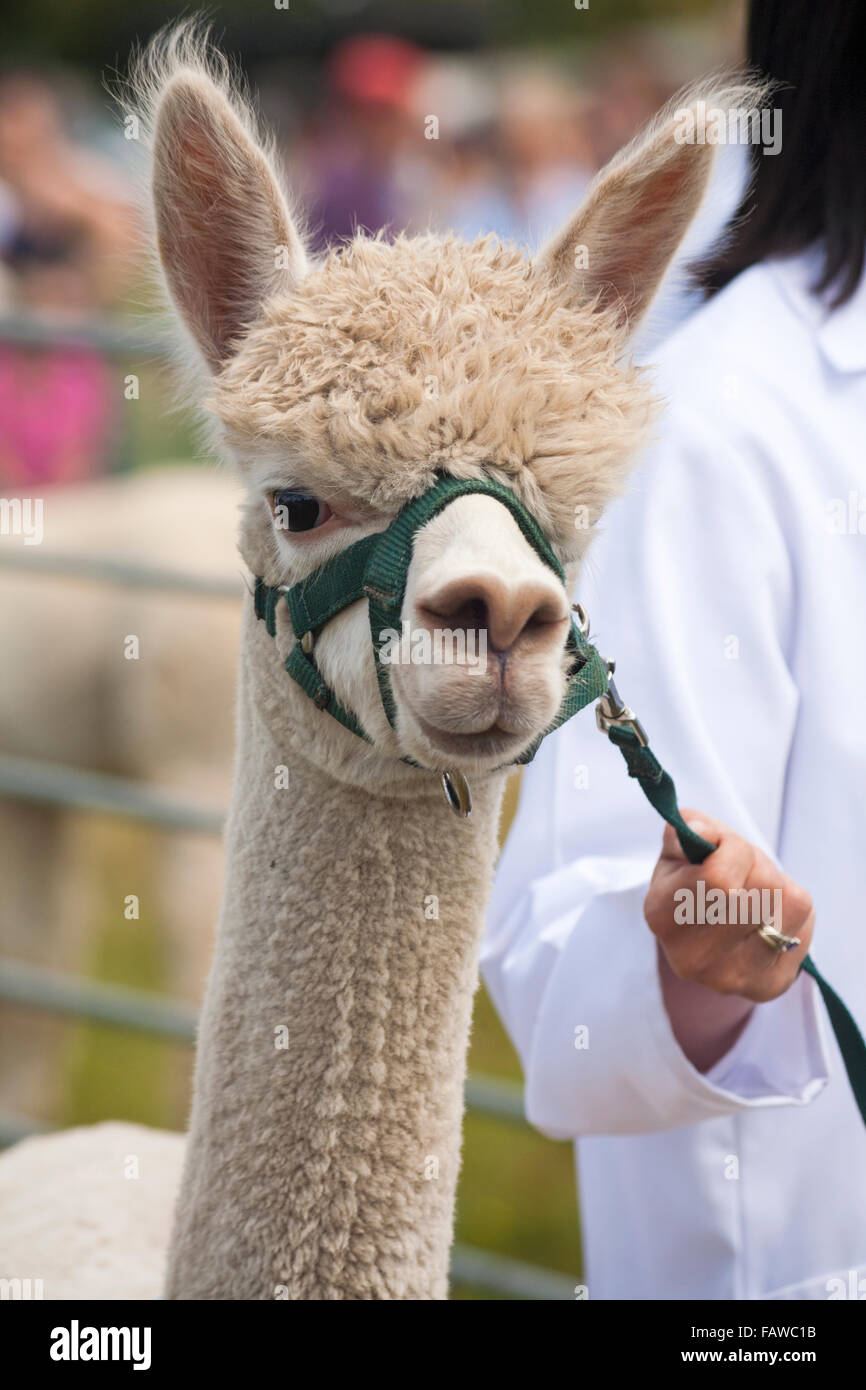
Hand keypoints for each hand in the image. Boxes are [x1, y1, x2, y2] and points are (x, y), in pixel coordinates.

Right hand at [645, 811, 814, 1004]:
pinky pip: (803, 925)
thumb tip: (702, 832)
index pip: (720, 877)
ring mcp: (731, 978)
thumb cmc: (695, 880)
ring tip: (756, 893)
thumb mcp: (680, 847)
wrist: (708, 935)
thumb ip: (687, 829)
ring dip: (778, 884)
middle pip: (762, 886)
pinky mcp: (767, 987)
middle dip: (759, 864)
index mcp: (661, 915)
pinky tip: (769, 918)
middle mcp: (691, 957)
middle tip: (743, 871)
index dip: (732, 849)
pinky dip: (793, 910)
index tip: (722, 848)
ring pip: (787, 901)